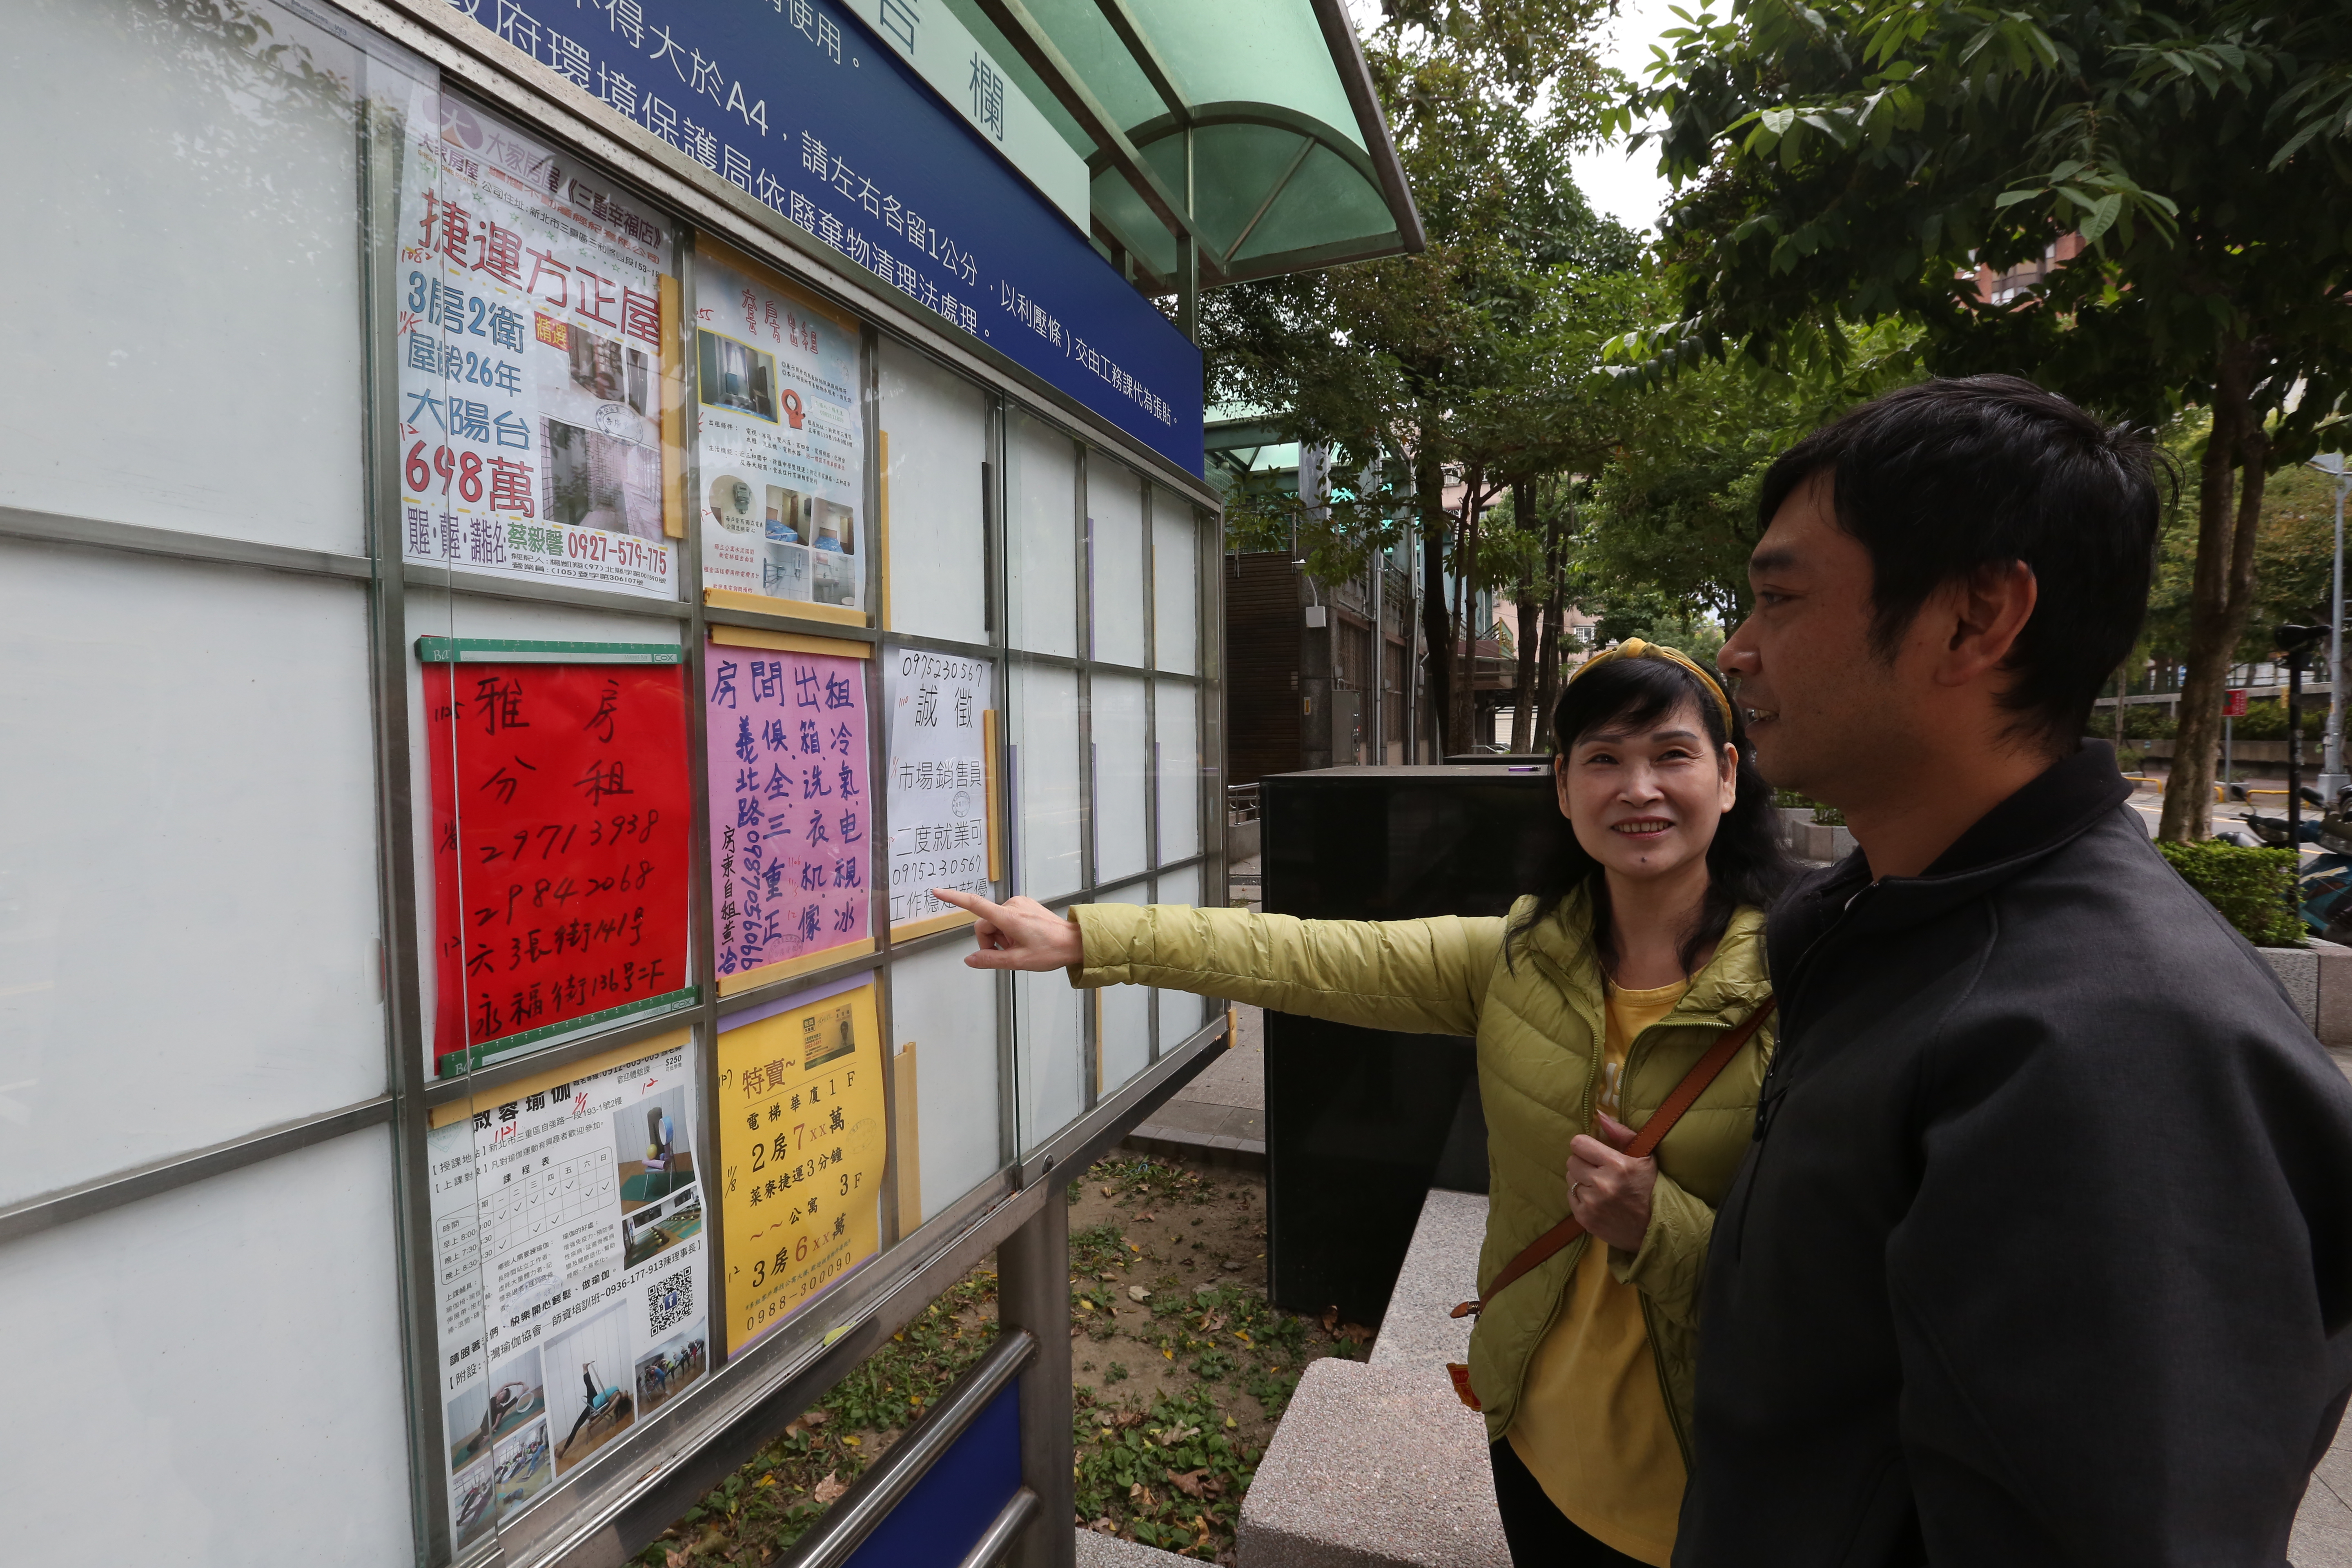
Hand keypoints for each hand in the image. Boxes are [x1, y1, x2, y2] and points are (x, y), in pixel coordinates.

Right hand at [931, 887, 1083, 970]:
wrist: (1075, 941)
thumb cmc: (1050, 951)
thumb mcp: (1018, 961)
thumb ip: (990, 960)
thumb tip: (969, 960)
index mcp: (1009, 917)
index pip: (975, 905)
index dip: (954, 899)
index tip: (937, 892)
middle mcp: (1012, 905)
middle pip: (984, 923)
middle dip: (989, 941)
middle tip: (1008, 954)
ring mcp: (1019, 903)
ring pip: (994, 922)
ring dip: (1000, 937)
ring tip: (1019, 947)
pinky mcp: (1024, 905)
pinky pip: (1005, 918)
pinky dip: (1008, 930)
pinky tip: (1023, 939)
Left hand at [1566, 1112, 1655, 1254]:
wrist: (1656, 1227)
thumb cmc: (1651, 1188)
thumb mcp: (1645, 1157)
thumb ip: (1622, 1134)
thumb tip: (1599, 1115)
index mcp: (1617, 1165)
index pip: (1578, 1143)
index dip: (1585, 1146)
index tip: (1594, 1152)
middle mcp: (1601, 1184)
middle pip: (1571, 1161)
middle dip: (1583, 1162)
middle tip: (1597, 1170)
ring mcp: (1591, 1203)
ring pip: (1570, 1179)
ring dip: (1581, 1179)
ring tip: (1599, 1186)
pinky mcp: (1585, 1219)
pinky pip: (1570, 1197)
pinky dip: (1580, 1196)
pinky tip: (1596, 1199)